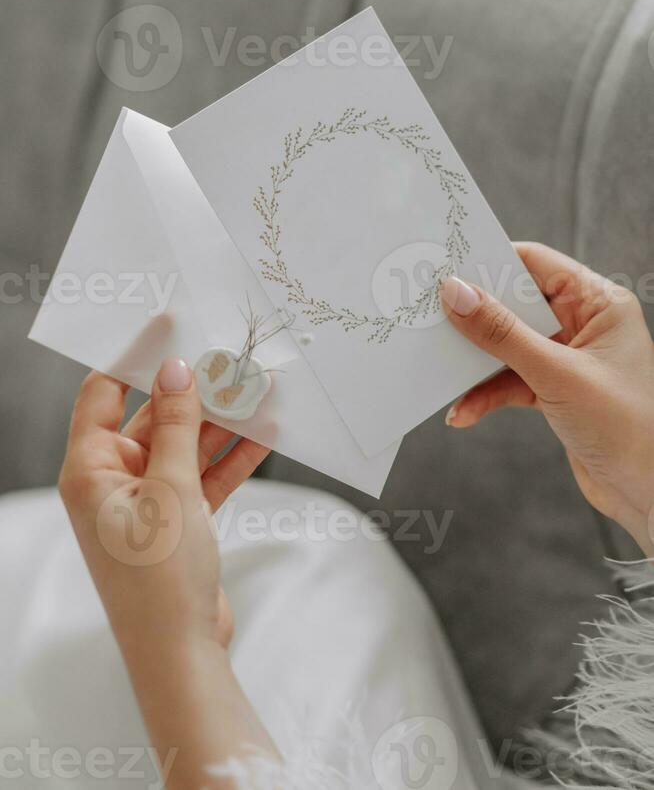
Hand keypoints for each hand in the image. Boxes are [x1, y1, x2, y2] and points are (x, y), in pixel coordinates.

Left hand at [59, 360, 276, 786]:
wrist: (181, 653)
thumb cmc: (159, 577)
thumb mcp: (170, 490)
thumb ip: (176, 425)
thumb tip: (176, 370)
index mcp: (91, 468)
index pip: (104, 392)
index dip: (137, 357)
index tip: (171, 325)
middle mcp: (114, 479)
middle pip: (155, 417)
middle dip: (197, 392)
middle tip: (233, 358)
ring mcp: (147, 501)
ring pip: (186, 444)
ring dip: (223, 422)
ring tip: (261, 388)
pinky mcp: (177, 520)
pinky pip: (204, 475)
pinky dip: (231, 457)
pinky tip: (266, 432)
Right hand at [440, 243, 653, 555]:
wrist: (650, 493)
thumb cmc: (629, 428)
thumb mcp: (558, 374)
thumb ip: (503, 334)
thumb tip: (457, 294)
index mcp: (598, 302)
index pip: (534, 263)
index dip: (489, 263)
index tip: (445, 269)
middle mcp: (582, 323)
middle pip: (514, 304)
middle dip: (473, 316)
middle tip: (431, 318)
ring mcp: (566, 357)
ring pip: (506, 345)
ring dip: (475, 365)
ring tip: (443, 374)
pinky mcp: (554, 389)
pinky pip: (508, 381)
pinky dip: (485, 395)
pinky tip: (464, 412)